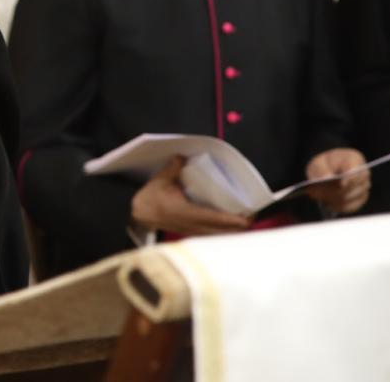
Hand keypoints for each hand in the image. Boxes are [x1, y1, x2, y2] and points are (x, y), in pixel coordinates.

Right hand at [130, 156, 251, 236]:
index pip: (216, 219)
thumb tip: (181, 156)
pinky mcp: (191, 231)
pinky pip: (213, 234)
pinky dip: (224, 230)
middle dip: (239, 225)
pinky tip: (229, 224)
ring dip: (232, 229)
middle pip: (223, 231)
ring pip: (219, 235)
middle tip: (252, 214)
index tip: (249, 215)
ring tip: (244, 218)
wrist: (137, 215)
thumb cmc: (148, 199)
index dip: (234, 219)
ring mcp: (192, 231)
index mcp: (186, 213)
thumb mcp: (159, 180)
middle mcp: (192, 226)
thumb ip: (172, 168)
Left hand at [303, 147, 369, 213]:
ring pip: (353, 197)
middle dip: (339, 191)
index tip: (342, 184)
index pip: (356, 169)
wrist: (328, 170)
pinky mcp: (361, 198)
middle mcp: (363, 173)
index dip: (350, 177)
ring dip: (339, 199)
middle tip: (324, 195)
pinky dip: (342, 207)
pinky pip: (354, 205)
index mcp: (353, 158)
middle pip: (354, 185)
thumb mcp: (318, 163)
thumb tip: (327, 178)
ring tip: (324, 200)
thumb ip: (322, 169)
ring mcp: (364, 187)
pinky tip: (331, 206)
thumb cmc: (324, 165)